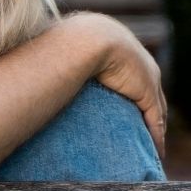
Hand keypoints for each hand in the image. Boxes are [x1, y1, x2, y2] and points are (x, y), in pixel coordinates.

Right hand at [66, 13, 167, 158]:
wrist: (87, 40)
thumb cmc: (68, 42)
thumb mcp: (66, 52)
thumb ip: (59, 62)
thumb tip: (33, 70)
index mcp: (120, 45)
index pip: (131, 74)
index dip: (132, 91)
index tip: (128, 106)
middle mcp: (138, 60)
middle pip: (151, 91)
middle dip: (151, 110)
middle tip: (146, 131)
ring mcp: (146, 76)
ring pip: (156, 107)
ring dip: (155, 126)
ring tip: (151, 145)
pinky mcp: (147, 91)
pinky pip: (154, 118)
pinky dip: (157, 135)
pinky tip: (156, 150)